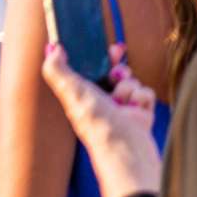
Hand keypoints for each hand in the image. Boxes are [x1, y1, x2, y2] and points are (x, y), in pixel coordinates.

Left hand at [41, 43, 160, 196]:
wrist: (128, 150)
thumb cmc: (97, 124)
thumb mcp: (72, 92)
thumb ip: (58, 70)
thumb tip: (51, 48)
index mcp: (80, 96)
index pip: (87, 70)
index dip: (95, 57)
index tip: (102, 46)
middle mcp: (100, 102)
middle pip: (113, 72)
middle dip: (117, 67)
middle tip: (117, 61)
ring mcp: (122, 108)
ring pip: (131, 81)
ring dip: (129, 86)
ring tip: (122, 100)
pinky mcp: (140, 114)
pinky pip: (145, 93)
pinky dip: (142, 98)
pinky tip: (137, 110)